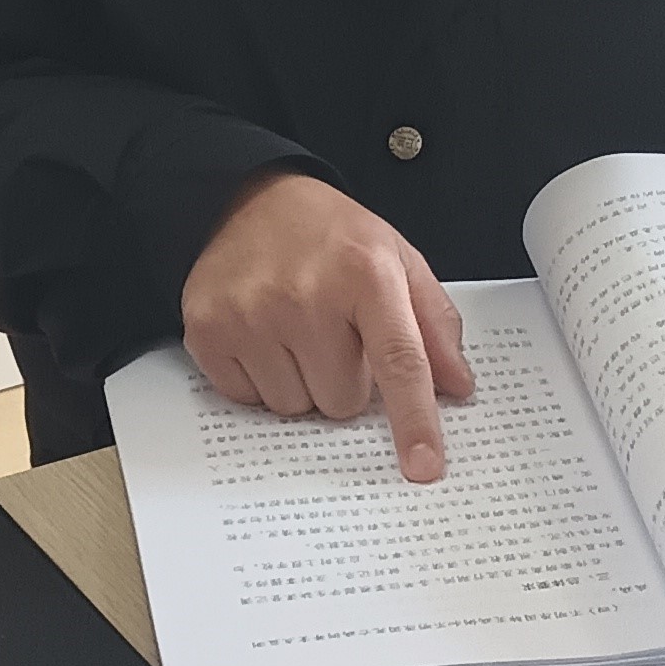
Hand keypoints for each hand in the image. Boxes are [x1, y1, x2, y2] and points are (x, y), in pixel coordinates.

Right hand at [180, 170, 476, 480]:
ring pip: (294, 407)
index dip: (415, 420)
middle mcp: (306, 294)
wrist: (243, 200)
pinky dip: (259, 380)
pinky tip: (261, 336)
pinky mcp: (208, 330)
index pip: (400, 362)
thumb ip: (434, 323)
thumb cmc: (327, 235)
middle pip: (342, 401)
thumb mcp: (397, 259)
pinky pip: (247, 400)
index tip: (424, 466)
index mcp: (366, 273)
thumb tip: (457, 386)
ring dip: (301, 383)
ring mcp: (251, 314)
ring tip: (294, 331)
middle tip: (333, 335)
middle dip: (345, 381)